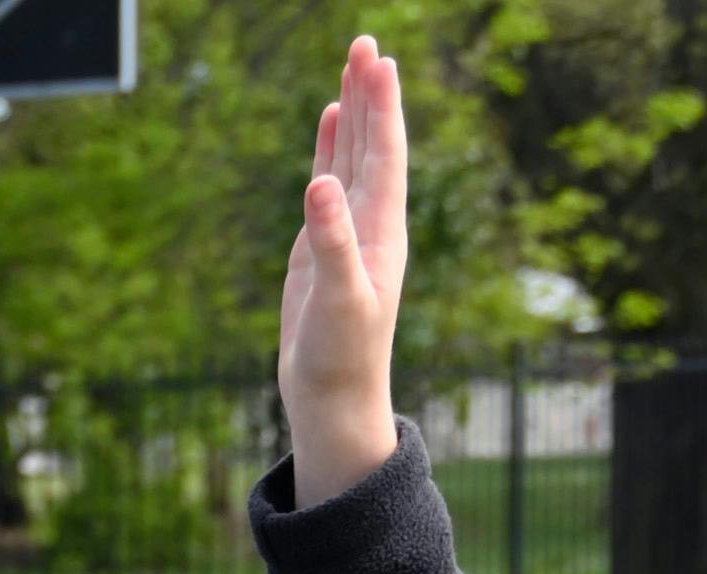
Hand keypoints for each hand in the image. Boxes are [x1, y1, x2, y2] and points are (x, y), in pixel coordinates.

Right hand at [279, 33, 410, 505]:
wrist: (333, 399)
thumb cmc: (341, 357)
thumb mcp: (337, 300)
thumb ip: (331, 242)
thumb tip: (320, 184)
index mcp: (381, 230)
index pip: (387, 153)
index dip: (383, 107)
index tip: (378, 59)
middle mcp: (371, 222)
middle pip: (376, 144)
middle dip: (372, 93)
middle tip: (365, 41)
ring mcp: (347, 231)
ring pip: (355, 157)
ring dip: (356, 113)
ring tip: (354, 66)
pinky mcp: (321, 246)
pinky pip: (330, 182)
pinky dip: (332, 148)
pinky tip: (330, 123)